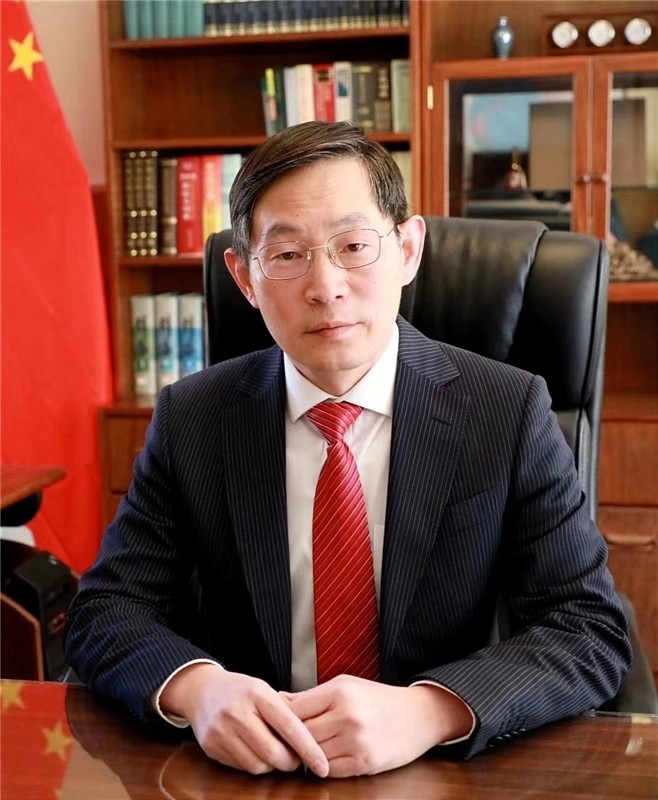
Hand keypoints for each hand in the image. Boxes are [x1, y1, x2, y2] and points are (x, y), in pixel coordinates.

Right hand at [159, 663, 328, 776]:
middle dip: (289, 762)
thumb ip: (285, 712)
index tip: (322, 766)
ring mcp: (222, 730)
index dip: (309, 749)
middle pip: (273, 753)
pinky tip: (254, 752)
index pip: (289, 726)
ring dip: (271, 766)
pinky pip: (241, 767)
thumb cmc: (240, 691)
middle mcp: (238, 712)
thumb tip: (311, 741)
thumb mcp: (263, 690)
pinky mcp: (211, 747)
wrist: (201, 690)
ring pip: (257, 765)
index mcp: (257, 694)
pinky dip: (253, 764)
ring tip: (274, 754)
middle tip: (295, 759)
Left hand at [281, 677, 471, 777]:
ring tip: (305, 749)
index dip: (282, 718)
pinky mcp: (365, 763)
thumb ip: (313, 696)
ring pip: (314, 755)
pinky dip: (325, 766)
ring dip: (307, 755)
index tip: (276, 722)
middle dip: (292, 739)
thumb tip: (278, 701)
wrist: (418, 715)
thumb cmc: (378, 698)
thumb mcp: (346, 685)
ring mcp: (356, 741)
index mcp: (339, 692)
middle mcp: (347, 716)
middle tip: (285, 740)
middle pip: (301, 735)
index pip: (294, 709)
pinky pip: (331, 771)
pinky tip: (327, 757)